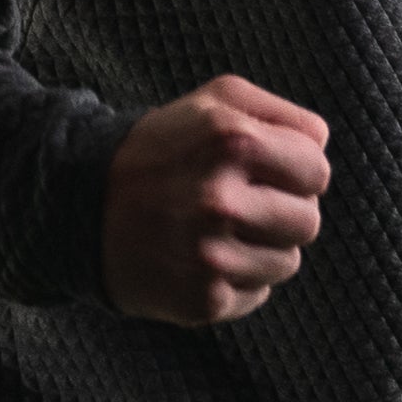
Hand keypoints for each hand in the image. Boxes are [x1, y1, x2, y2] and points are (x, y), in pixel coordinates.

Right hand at [101, 73, 330, 325]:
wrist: (80, 204)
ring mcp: (211, 256)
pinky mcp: (202, 300)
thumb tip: (322, 145)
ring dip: (263, 247)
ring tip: (220, 230)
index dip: (296, 171)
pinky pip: (258, 293)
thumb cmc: (161, 148)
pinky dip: (238, 278)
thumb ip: (281, 112)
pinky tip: (203, 257)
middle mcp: (222, 201)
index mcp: (233, 142)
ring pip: (288, 263)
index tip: (266, 172)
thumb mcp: (215, 102)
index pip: (317, 171)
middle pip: (309, 221)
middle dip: (283, 211)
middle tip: (243, 202)